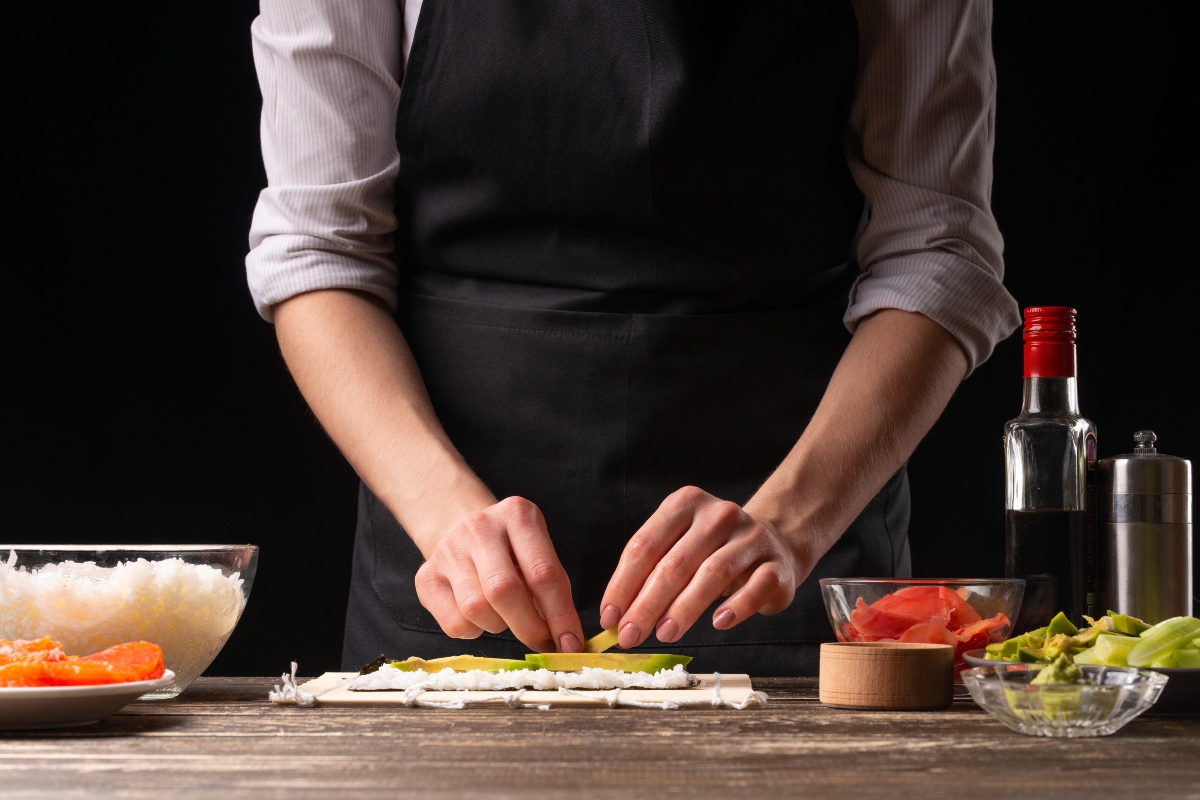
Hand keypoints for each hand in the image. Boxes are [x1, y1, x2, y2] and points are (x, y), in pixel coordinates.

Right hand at [414, 496, 584, 652]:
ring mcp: (447, 551)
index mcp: (517, 515)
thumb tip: (566, 639)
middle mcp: (478, 528)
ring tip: (505, 615)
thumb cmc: (511, 548)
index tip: (571, 644)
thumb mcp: (538, 551)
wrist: (461, 526)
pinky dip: (475, 631)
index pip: (542, 572)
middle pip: (503, 590)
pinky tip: (481, 616)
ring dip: (499, 626)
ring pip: (476, 610)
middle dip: (530, 628)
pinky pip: (454, 624)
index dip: (560, 615)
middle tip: (544, 645)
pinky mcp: (425, 577)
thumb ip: (553, 586)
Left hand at [599, 487, 803, 647]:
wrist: (775, 544)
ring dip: (684, 608)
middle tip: (630, 634)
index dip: (623, 583)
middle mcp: (719, 515)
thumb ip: (650, 573)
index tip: (609, 617)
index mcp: (685, 504)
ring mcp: (751, 537)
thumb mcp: (680, 547)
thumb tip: (617, 617)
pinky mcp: (777, 564)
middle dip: (647, 604)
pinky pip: (756, 587)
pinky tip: (718, 623)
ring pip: (713, 573)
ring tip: (664, 634)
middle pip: (675, 562)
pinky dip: (736, 607)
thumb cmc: (714, 552)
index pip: (645, 545)